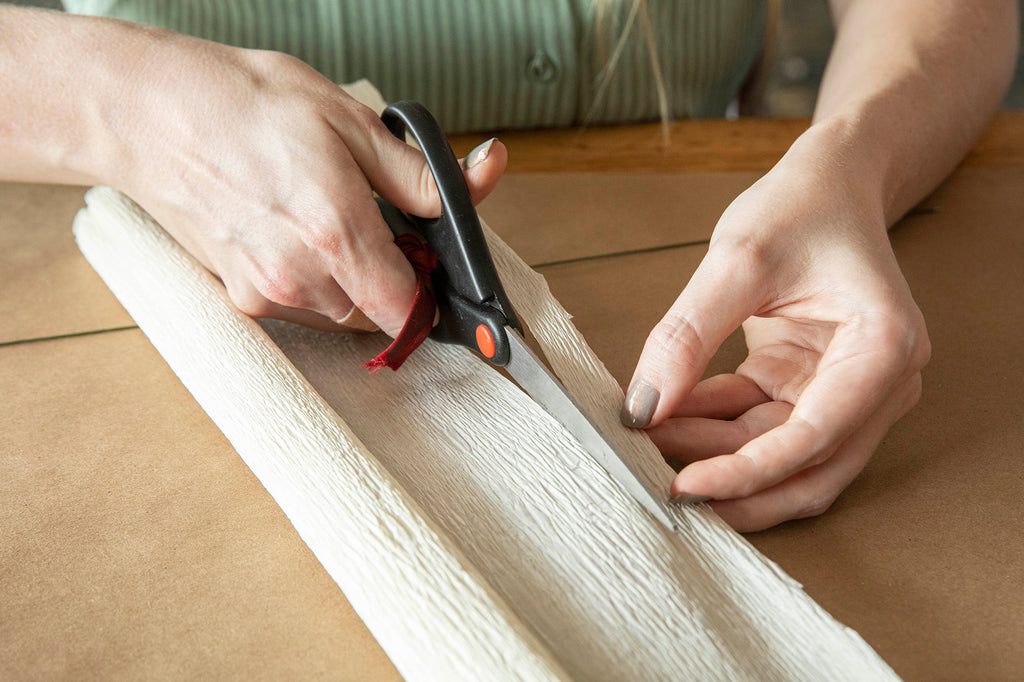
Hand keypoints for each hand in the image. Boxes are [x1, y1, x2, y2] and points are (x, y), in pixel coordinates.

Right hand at [106, 30, 505, 334]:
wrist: (148, 112)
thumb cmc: (241, 104)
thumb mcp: (347, 120)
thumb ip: (415, 173)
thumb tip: (477, 183)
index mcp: (335, 232)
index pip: (406, 310)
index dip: (429, 298)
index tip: (429, 272)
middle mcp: (299, 275)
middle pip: (375, 310)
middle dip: (386, 275)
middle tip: (372, 221)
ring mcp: (264, 289)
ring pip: (336, 309)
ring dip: (347, 278)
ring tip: (321, 215)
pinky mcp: (238, 293)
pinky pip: (297, 303)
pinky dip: (308, 278)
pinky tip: (289, 229)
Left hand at [622, 123, 929, 530]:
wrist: (826, 183)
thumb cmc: (801, 207)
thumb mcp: (737, 260)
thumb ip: (687, 335)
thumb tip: (641, 406)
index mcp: (884, 350)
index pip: (814, 438)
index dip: (747, 471)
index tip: (684, 485)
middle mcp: (878, 382)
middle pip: (808, 469)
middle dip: (736, 484)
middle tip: (663, 486)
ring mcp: (846, 388)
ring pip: (779, 455)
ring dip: (715, 455)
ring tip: (649, 440)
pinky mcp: (809, 384)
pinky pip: (758, 424)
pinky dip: (714, 426)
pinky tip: (664, 418)